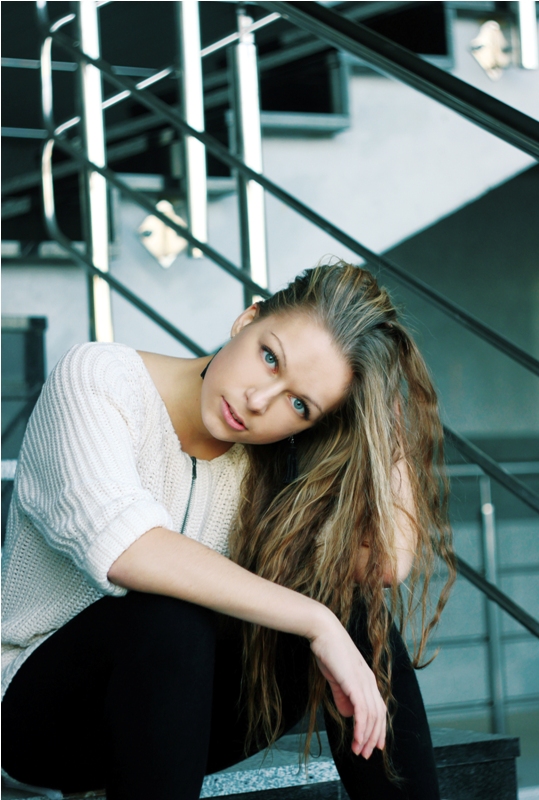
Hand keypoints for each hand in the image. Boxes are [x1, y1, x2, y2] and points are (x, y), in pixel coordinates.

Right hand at [309, 614, 386, 758]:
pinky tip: (357, 739)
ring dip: (367, 737)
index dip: (378, 728)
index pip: (378, 709)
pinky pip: (362, 711)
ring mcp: (364, 682)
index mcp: (367, 680)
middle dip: (373, 737)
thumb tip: (349, 714)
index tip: (374, 745)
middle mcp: (370, 682)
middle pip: (379, 716)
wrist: (323, 632)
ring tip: (359, 751)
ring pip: (372, 717)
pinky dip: (361, 728)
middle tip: (366, 754)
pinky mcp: (355, 683)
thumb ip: (343, 695)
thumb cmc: (329, 652)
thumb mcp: (337, 677)